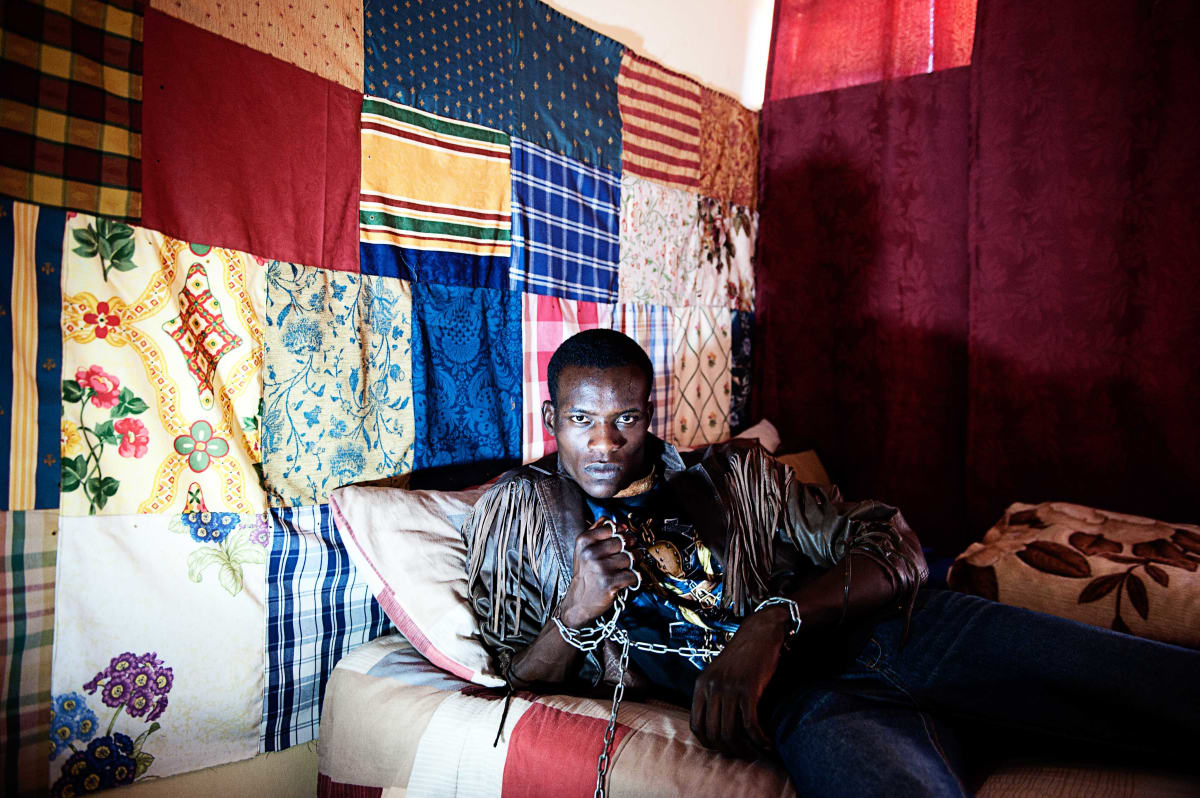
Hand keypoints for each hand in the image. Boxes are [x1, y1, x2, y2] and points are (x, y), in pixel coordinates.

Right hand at [557, 519, 639, 627]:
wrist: (579, 602)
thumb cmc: (586, 574)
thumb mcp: (584, 549)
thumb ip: (599, 531)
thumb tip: (620, 524)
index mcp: (584, 541)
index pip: (613, 527)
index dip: (622, 533)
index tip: (622, 541)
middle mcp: (590, 553)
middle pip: (624, 541)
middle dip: (630, 548)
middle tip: (627, 555)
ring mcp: (600, 568)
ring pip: (630, 557)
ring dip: (633, 563)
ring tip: (626, 568)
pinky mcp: (610, 582)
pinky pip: (633, 574)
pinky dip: (633, 578)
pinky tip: (625, 580)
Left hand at [690, 607, 789, 758]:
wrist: (760, 634)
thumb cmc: (744, 657)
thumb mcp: (721, 675)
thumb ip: (715, 695)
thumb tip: (718, 726)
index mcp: (701, 686)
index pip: (696, 726)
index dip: (709, 743)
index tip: (724, 749)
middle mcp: (711, 688)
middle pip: (713, 733)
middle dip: (729, 750)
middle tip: (744, 754)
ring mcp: (728, 689)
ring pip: (730, 733)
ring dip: (745, 749)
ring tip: (757, 753)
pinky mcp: (747, 689)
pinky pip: (750, 725)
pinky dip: (759, 739)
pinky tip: (768, 743)